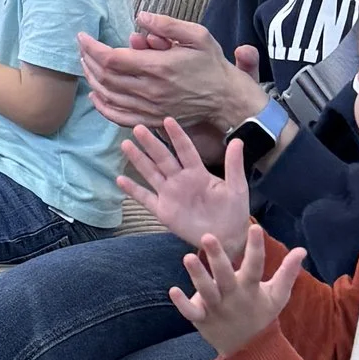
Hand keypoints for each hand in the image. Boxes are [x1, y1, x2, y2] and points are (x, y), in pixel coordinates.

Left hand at [78, 15, 263, 149]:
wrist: (225, 98)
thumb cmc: (211, 64)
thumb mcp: (197, 35)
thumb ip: (167, 25)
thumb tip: (139, 18)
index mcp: (158, 67)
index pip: (111, 58)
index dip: (91, 47)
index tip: (82, 36)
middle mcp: (150, 90)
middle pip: (105, 77)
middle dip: (87, 60)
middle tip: (82, 47)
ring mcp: (149, 108)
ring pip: (109, 97)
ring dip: (92, 80)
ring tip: (85, 64)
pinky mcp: (152, 119)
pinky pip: (119, 117)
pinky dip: (103, 107)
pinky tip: (95, 96)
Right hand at [121, 118, 252, 257]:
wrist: (227, 239)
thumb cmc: (234, 212)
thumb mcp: (237, 188)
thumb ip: (234, 165)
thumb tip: (238, 140)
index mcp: (198, 173)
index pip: (185, 150)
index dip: (176, 135)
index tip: (167, 120)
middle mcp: (181, 180)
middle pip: (163, 158)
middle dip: (151, 143)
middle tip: (139, 127)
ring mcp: (170, 195)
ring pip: (151, 173)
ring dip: (139, 160)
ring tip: (126, 144)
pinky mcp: (164, 211)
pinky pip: (146, 198)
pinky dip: (133, 190)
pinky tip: (120, 180)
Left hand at [173, 216, 304, 357]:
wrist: (249, 350)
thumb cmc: (261, 315)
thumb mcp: (278, 295)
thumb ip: (288, 272)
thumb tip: (302, 249)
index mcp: (251, 289)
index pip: (256, 266)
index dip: (256, 248)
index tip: (255, 228)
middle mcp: (233, 297)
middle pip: (225, 276)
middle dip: (217, 258)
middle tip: (208, 237)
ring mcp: (217, 309)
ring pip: (206, 291)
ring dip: (197, 276)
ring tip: (187, 257)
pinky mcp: (202, 319)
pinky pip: (191, 312)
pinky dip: (182, 303)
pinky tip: (172, 289)